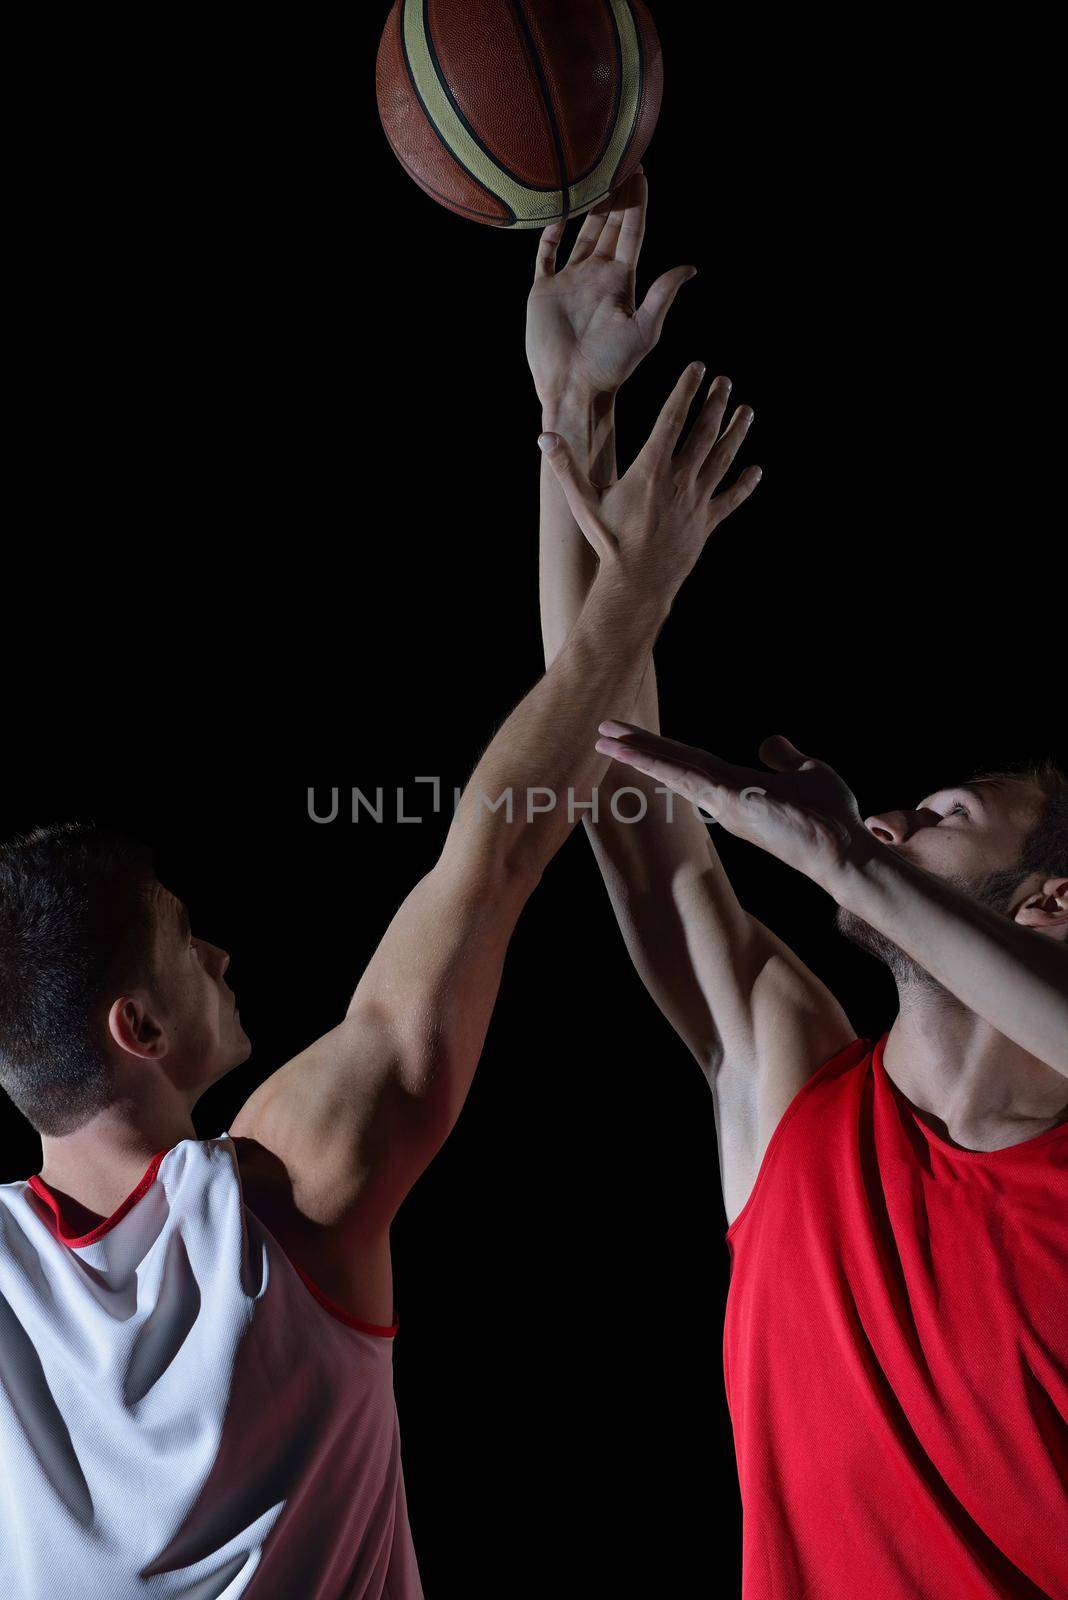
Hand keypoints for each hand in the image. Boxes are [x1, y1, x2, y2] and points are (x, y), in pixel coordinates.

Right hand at [526, 167, 696, 407]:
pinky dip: (550, 231)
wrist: (573, 387)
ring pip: (580, 232)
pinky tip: (555, 208)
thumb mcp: (645, 330)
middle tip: (615, 156)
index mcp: (622, 281)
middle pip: (607, 225)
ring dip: (586, 204)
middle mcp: (597, 276)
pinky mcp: (544, 290)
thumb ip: (663, 295)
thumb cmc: (611, 366)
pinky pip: (546, 253)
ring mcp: (570, 281)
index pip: (632, 231)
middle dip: (613, 192)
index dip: (636, 201)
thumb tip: (690, 267)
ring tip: (589, 171)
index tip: (639, 170)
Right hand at [538, 364, 760, 597]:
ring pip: (722, 459)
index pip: (673, 418)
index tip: (698, 368)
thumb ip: (565, 466)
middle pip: (704, 433)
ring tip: (747, 411)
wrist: (635, 583)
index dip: (686, 390)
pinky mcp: (705, 524)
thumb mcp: (582, 502)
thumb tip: (543, 436)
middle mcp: (679, 480)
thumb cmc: (607, 542)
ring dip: (736, 433)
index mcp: (651, 469)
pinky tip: (756, 471)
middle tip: (725, 381)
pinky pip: (730, 499)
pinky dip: (744, 485)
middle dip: (715, 404)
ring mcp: (696, 502)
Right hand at [593, 726, 873, 892]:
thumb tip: (769, 742)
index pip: (692, 761)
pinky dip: (658, 764)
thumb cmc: (830, 818)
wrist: (845, 849)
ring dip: (636, 753)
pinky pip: (687, 779)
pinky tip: (634, 753)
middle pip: (674, 763)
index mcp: (736, 787)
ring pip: (672, 769)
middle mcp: (722, 797)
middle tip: (602, 730)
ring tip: (603, 738)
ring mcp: (723, 801)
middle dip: (638, 747)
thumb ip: (784, 757)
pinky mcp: (731, 803)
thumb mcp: (808, 773)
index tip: (634, 735)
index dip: (663, 748)